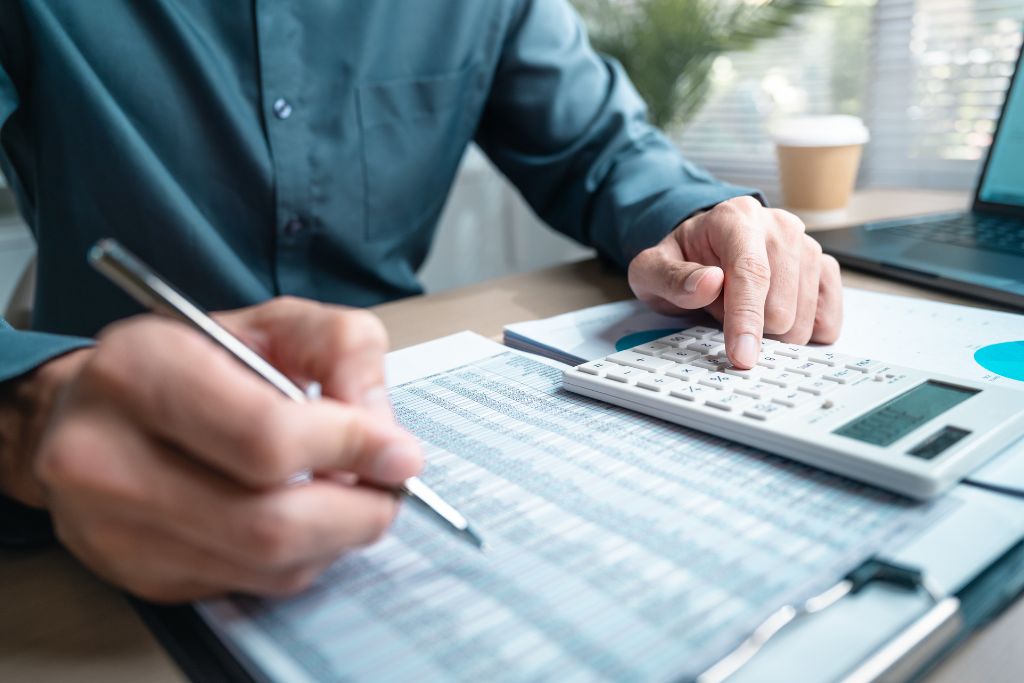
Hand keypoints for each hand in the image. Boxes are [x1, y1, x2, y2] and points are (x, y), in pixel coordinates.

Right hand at [3, 297, 420, 601]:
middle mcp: (106, 457)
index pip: (266, 436)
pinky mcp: (137, 574)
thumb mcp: (269, 322)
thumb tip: (381, 429)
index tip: (399, 452)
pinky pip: (251, 584)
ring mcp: (114, 529)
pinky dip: (302, 558)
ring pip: (265, 564)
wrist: (87, 411)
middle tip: (389, 488)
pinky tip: (306, 519)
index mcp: (139, 371)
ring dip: (335, 537)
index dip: (350, 449)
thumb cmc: (187, 361)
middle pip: (268, 521)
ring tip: (352, 497)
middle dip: (355, 511)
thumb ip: (340, 348)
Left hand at [627, 196, 842, 367]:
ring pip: (804, 319)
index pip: (751, 274)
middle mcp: (779, 226)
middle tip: (722, 310)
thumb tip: (708, 283)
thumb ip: (671, 278)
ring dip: (770, 331)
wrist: (703, 248)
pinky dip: (801, 331)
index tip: (742, 355)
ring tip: (745, 308)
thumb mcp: (652, 270)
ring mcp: (807, 246)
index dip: (746, 319)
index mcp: (735, 219)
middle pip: (780, 306)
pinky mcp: (824, 268)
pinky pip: (827, 318)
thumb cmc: (680, 262)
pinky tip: (775, 320)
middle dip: (749, 326)